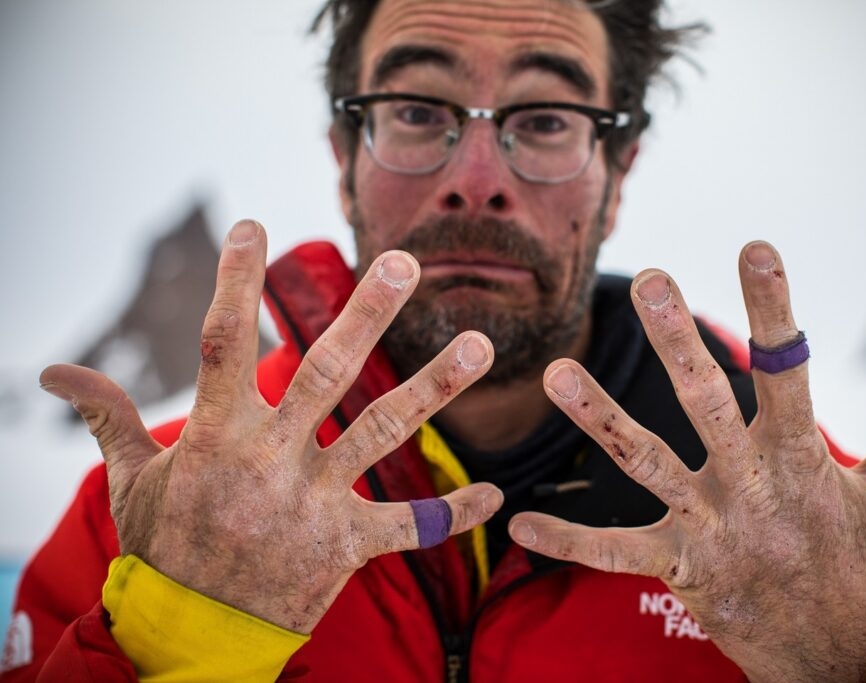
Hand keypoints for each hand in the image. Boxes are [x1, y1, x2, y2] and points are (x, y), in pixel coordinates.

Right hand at [39, 220, 501, 633]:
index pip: (223, 343)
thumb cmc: (166, 549)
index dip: (236, 281)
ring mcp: (316, 502)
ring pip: (384, 432)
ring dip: (435, 388)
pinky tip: (495, 496)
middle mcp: (272, 460)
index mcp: (217, 437)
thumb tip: (54, 371)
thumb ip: (109, 419)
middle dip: (369, 315)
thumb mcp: (131, 483)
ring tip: (481, 344)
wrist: (194, 636)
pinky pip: (408, 528)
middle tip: (406, 263)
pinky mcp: (348, 544)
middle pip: (326, 373)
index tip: (252, 226)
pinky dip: (450, 516)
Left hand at [509, 241, 865, 681]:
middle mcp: (748, 484)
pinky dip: (569, 544)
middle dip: (678, 340)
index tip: (755, 247)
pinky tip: (517, 527)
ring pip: (646, 461)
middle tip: (647, 279)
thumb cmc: (855, 566)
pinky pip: (615, 554)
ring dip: (600, 418)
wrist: (830, 658)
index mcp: (799, 458)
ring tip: (557, 373)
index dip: (773, 309)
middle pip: (707, 401)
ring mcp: (708, 525)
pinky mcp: (678, 566)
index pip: (788, 370)